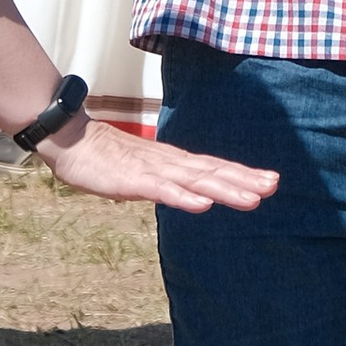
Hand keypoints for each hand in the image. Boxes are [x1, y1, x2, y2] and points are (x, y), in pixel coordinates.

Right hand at [32, 116, 278, 218]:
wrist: (72, 140)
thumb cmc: (108, 158)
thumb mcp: (145, 171)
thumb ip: (168, 180)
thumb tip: (190, 190)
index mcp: (173, 162)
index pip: (214, 168)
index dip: (242, 174)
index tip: (270, 181)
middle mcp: (169, 163)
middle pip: (212, 172)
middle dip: (244, 180)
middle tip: (273, 185)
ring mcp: (152, 170)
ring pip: (195, 181)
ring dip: (225, 188)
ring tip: (252, 198)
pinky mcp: (133, 180)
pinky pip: (162, 191)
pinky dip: (184, 197)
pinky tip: (203, 205)